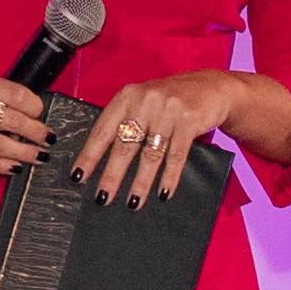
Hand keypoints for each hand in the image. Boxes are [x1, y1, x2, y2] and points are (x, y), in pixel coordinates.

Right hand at [0, 73, 45, 179]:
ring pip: (0, 143)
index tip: (41, 113)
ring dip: (25, 152)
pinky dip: (3, 165)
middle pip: (11, 120)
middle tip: (48, 138)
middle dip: (35, 132)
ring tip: (39, 156)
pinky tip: (16, 167)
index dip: (33, 106)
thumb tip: (33, 113)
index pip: (14, 93)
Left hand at [73, 72, 233, 202]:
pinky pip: (176, 155)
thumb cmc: (171, 99)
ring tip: (133, 202)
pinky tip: (163, 193)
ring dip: (140, 182)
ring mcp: (168, 110)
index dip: (89, 155)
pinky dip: (169, 177)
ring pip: (150, 154)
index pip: (103, 130)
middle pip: (124, 145)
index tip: (78, 176)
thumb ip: (126, 121)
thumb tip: (102, 160)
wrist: (212, 86)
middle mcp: (145, 101)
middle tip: (102, 197)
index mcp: (127, 96)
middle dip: (112, 175)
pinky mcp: (189, 120)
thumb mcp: (144, 102)